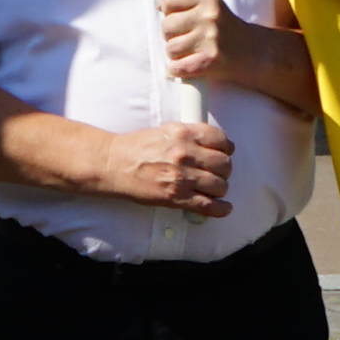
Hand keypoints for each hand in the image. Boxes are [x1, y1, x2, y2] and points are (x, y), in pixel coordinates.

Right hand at [85, 111, 231, 213]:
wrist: (113, 164)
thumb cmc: (136, 147)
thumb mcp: (165, 130)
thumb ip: (189, 136)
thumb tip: (214, 145)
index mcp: (183, 133)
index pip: (221, 139)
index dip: (226, 148)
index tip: (224, 153)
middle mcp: (185, 153)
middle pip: (224, 164)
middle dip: (223, 170)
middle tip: (216, 173)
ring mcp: (181, 176)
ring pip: (220, 185)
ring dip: (219, 188)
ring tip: (212, 189)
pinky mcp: (176, 197)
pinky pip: (208, 205)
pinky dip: (221, 209)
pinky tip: (223, 208)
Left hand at [161, 0, 261, 88]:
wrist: (256, 53)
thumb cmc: (227, 29)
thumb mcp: (211, 5)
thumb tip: (159, 1)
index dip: (169, 10)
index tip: (178, 16)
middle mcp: (210, 15)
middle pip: (166, 26)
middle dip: (172, 35)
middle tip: (188, 38)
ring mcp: (211, 38)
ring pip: (170, 48)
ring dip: (177, 54)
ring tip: (193, 51)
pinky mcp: (211, 60)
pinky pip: (178, 67)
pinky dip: (179, 70)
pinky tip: (189, 65)